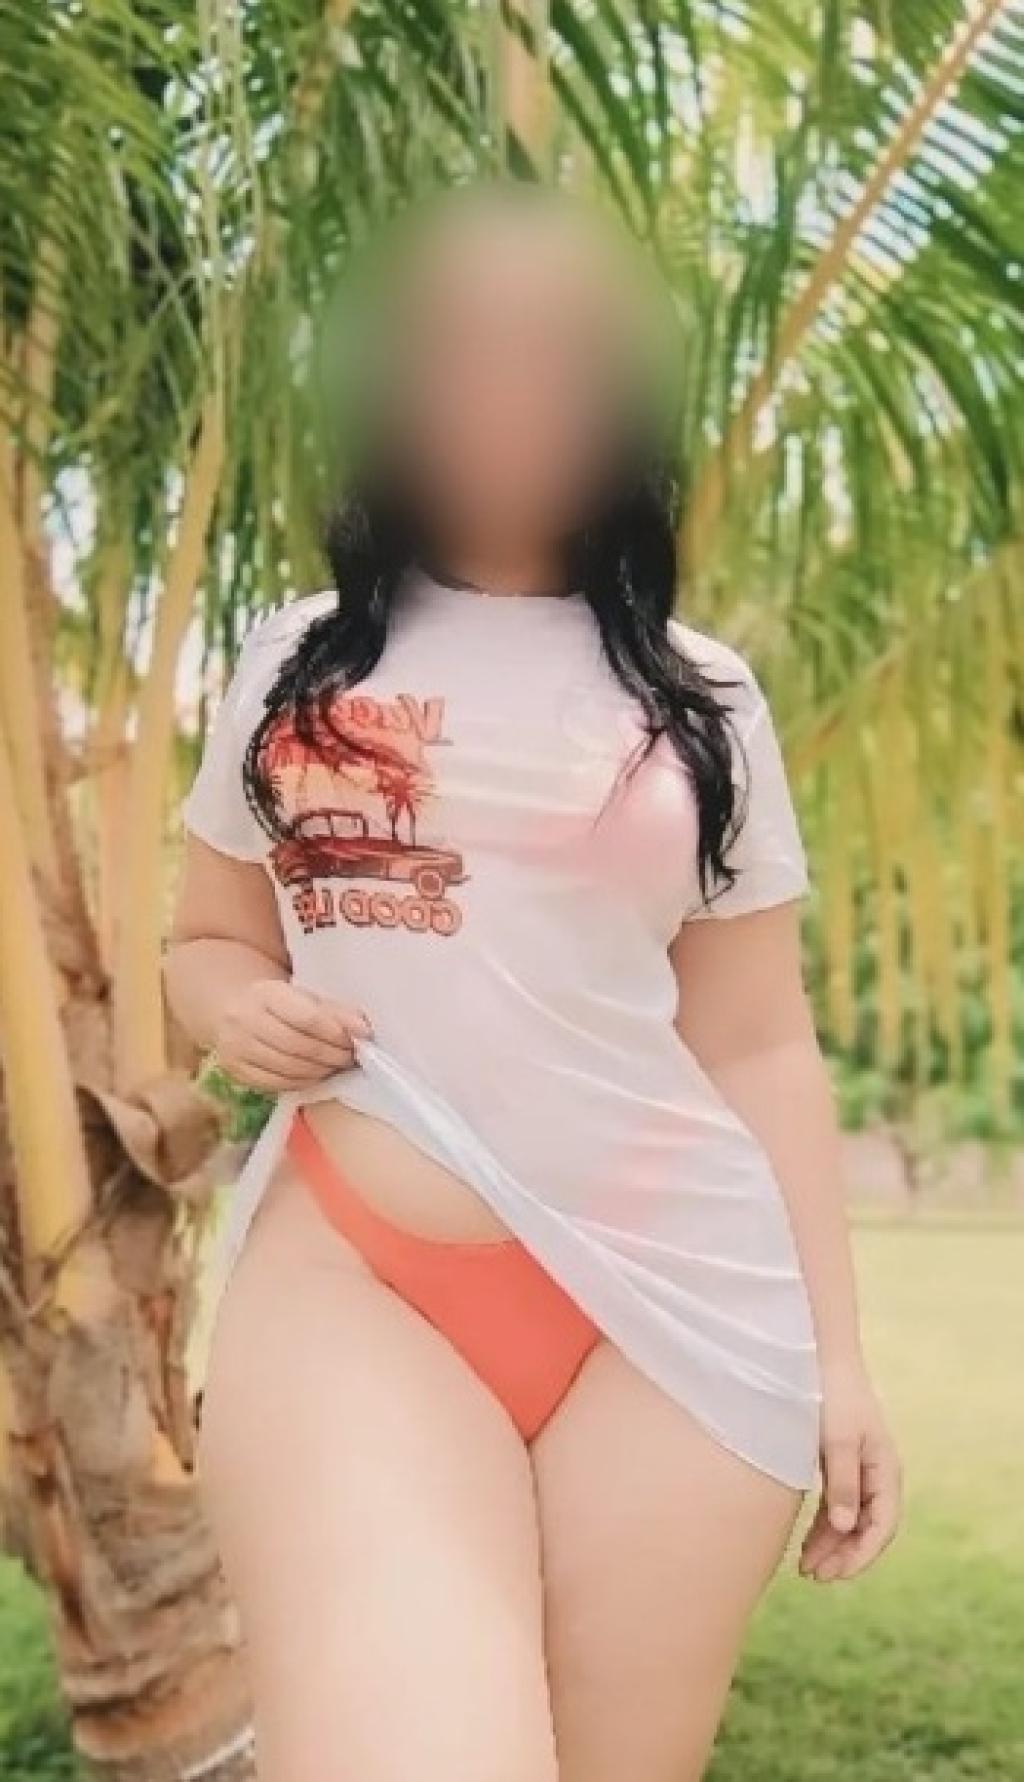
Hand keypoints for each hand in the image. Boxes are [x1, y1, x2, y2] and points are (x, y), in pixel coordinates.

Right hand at [213, 977, 372, 1092]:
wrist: (232, 1010)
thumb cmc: (279, 1004)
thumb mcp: (304, 997)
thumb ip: (335, 1011)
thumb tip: (362, 1030)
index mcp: (265, 994)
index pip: (307, 1017)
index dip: (336, 1032)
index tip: (359, 1037)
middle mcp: (244, 1020)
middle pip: (299, 1045)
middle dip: (332, 1054)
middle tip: (351, 1057)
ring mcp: (236, 1048)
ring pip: (289, 1068)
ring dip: (321, 1071)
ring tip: (337, 1066)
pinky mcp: (235, 1071)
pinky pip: (277, 1084)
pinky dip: (303, 1082)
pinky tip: (316, 1075)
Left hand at [799, 1358, 901, 1582]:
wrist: (820, 1357)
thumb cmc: (830, 1394)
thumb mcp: (836, 1440)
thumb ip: (842, 1484)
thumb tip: (844, 1528)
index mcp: (885, 1468)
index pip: (882, 1524)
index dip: (861, 1554)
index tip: (836, 1574)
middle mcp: (877, 1473)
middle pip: (867, 1527)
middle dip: (844, 1556)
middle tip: (814, 1577)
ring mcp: (859, 1469)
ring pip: (850, 1520)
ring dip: (832, 1545)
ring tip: (806, 1569)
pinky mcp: (839, 1464)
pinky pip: (836, 1506)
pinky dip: (823, 1527)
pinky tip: (807, 1544)